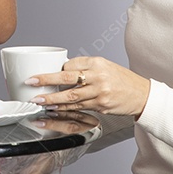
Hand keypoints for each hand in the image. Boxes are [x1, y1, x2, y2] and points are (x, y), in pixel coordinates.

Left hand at [29, 56, 149, 117]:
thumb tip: (62, 69)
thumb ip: (84, 67)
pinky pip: (79, 108)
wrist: (141, 95)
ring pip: (71, 97)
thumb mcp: (104, 65)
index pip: (71, 64)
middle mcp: (98, 77)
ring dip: (52, 99)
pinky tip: (54, 110)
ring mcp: (99, 93)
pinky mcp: (101, 106)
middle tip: (31, 82)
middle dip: (46, 81)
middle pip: (67, 79)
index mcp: (97, 63)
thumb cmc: (121, 79)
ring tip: (38, 101)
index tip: (42, 75)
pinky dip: (65, 109)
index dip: (57, 71)